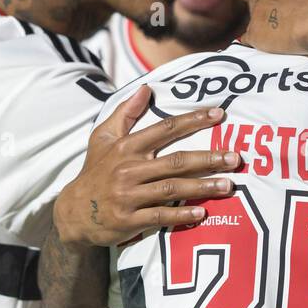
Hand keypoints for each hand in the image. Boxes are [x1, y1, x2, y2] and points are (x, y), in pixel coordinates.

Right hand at [54, 86, 241, 246]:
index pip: (165, 129)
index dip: (193, 120)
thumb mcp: (103, 138)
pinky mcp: (128, 220)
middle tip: (235, 158)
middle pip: (175, 161)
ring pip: (172, 189)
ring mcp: (128, 196)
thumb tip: (146, 88)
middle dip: (208, 159)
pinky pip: (160, 216)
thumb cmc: (96, 171)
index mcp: (126, 147)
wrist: (73, 212)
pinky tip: (202, 212)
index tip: (219, 115)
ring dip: (202, 187)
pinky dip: (181, 215)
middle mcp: (128, 170)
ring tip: (228, 185)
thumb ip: (126, 113)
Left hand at [245, 0, 307, 55]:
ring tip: (280, 43)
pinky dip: (258, 47)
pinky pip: (250, 41)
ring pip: (254, 22)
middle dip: (264, 13)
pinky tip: (271, 52)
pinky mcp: (256, 32)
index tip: (281, 9)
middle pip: (256, 1)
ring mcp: (260, 11)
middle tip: (280, 28)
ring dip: (263, 31)